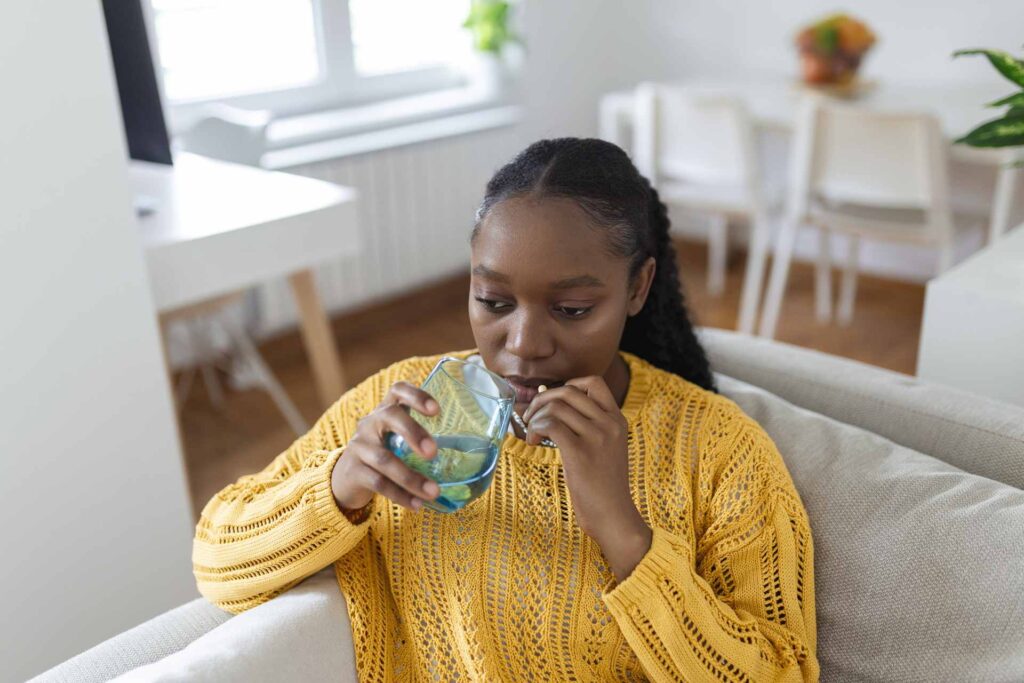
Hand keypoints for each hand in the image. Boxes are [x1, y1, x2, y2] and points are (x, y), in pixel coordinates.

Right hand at [331, 381, 441, 512]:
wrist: (347, 478)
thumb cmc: (384, 454)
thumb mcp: (399, 441)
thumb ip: (423, 443)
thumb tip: (473, 461)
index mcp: (387, 411)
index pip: (398, 390)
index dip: (417, 395)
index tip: (437, 410)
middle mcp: (371, 423)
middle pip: (390, 415)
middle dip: (414, 432)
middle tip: (433, 453)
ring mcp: (359, 446)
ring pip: (385, 459)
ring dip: (411, 478)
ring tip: (433, 492)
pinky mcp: (353, 471)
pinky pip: (378, 483)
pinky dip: (400, 495)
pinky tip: (417, 504)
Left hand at [522, 376, 651, 580]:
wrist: (614, 517)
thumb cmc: (603, 486)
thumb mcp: (607, 448)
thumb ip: (590, 427)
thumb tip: (552, 406)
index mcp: (617, 420)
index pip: (593, 382)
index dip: (567, 385)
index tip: (553, 403)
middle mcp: (609, 424)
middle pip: (568, 391)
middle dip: (542, 400)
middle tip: (531, 417)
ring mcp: (597, 437)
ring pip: (556, 406)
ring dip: (536, 417)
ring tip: (533, 434)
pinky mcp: (581, 453)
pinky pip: (551, 425)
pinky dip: (536, 429)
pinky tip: (534, 443)